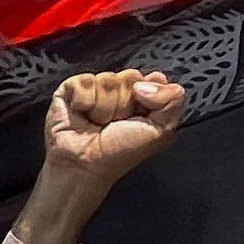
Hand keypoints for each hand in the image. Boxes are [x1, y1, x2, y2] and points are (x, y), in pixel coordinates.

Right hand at [43, 70, 184, 184]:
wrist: (85, 167)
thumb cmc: (119, 154)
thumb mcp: (161, 130)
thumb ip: (172, 100)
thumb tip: (145, 83)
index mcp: (143, 98)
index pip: (153, 77)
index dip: (149, 94)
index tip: (142, 114)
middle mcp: (120, 91)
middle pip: (131, 76)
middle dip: (126, 102)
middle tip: (117, 123)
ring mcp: (95, 89)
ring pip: (108, 79)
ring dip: (105, 108)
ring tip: (98, 124)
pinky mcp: (71, 90)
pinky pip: (85, 81)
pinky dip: (85, 102)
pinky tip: (83, 117)